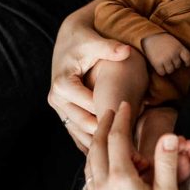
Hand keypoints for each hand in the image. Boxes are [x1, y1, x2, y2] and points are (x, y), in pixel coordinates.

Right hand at [49, 10, 132, 151]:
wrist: (69, 37)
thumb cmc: (82, 39)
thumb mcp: (94, 42)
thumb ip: (109, 48)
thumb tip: (125, 51)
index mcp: (63, 84)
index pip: (90, 106)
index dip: (111, 115)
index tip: (133, 124)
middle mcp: (56, 98)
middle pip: (84, 123)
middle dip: (107, 133)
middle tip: (131, 145)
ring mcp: (58, 107)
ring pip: (79, 132)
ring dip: (99, 143)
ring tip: (124, 152)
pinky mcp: (63, 111)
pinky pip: (76, 131)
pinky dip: (91, 142)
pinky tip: (110, 152)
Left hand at [85, 102, 181, 189]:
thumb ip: (167, 164)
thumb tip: (169, 136)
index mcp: (121, 179)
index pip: (118, 139)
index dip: (121, 119)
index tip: (125, 106)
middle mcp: (103, 186)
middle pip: (98, 146)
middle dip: (105, 126)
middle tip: (112, 111)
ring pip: (89, 161)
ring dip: (96, 143)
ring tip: (106, 133)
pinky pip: (88, 178)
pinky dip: (93, 162)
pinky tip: (100, 162)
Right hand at [142, 33, 189, 75]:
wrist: (148, 35)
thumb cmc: (161, 38)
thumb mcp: (173, 41)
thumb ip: (179, 50)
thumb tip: (182, 62)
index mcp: (179, 47)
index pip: (188, 58)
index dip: (188, 62)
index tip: (186, 64)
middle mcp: (173, 54)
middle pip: (178, 65)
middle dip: (173, 63)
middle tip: (167, 57)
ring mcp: (165, 59)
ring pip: (170, 70)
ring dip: (167, 68)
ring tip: (163, 61)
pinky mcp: (157, 63)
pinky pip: (162, 73)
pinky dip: (161, 71)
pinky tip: (158, 65)